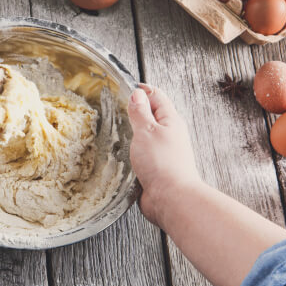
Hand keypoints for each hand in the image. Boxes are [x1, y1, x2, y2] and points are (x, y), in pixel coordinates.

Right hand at [127, 84, 201, 225]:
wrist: (171, 199)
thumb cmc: (161, 163)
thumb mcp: (146, 130)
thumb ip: (140, 112)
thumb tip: (137, 94)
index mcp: (170, 120)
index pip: (156, 96)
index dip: (140, 90)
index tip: (123, 87)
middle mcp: (168, 134)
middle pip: (150, 114)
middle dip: (133, 110)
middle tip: (114, 107)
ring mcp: (161, 151)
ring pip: (144, 135)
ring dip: (130, 131)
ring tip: (115, 128)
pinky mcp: (154, 167)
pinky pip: (141, 152)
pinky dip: (130, 149)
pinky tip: (119, 152)